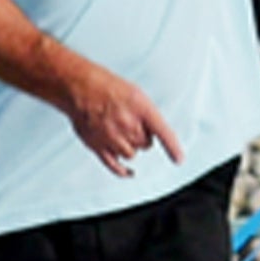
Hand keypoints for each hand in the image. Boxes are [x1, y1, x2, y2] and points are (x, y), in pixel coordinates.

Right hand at [60, 60, 183, 177]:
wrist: (81, 88)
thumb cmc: (108, 87)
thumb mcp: (136, 93)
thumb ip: (146, 113)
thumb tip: (153, 131)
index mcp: (140, 108)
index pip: (162, 132)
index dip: (172, 148)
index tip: (179, 159)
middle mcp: (127, 124)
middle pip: (146, 144)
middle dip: (143, 137)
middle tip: (132, 124)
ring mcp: (111, 137)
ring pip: (132, 154)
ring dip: (131, 147)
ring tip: (122, 132)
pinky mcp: (97, 146)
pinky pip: (114, 165)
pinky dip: (123, 171)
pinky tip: (129, 173)